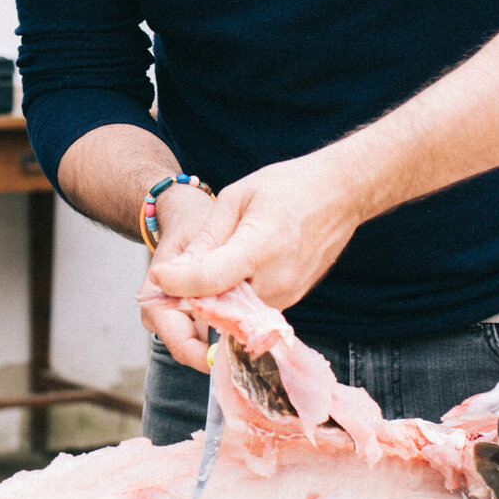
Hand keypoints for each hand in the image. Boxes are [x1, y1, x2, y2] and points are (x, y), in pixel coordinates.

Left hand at [144, 153, 365, 365]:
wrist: (340, 194)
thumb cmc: (287, 187)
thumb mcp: (236, 198)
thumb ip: (207, 239)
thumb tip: (176, 272)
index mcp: (262, 246)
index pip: (209, 280)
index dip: (177, 282)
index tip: (158, 275)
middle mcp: (278, 278)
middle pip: (218, 303)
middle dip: (189, 295)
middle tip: (170, 279)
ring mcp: (288, 294)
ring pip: (233, 310)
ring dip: (210, 297)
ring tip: (199, 271)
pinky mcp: (292, 299)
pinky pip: (250, 306)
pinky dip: (231, 296)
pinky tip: (226, 273)